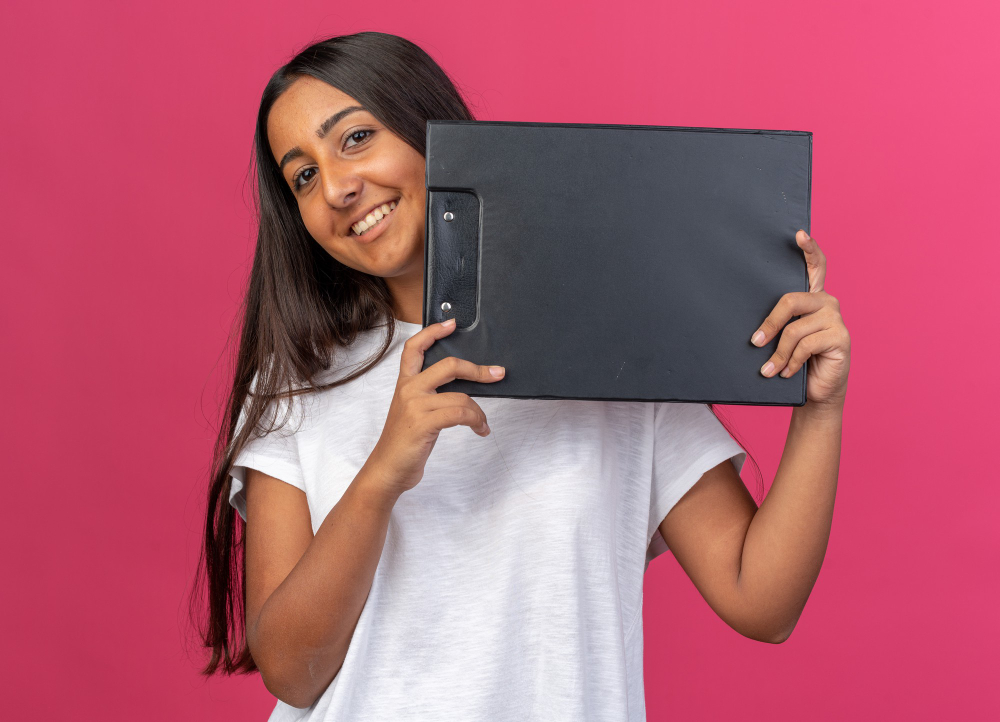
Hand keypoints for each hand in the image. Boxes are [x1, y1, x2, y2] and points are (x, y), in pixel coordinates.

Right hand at [363, 318, 505, 498]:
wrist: (387, 469)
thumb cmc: (404, 442)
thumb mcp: (413, 411)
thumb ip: (431, 394)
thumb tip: (465, 385)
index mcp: (404, 383)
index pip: (414, 348)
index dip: (433, 332)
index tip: (452, 323)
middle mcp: (408, 389)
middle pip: (448, 365)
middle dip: (477, 369)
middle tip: (497, 374)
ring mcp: (415, 405)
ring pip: (461, 396)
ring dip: (479, 411)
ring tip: (482, 424)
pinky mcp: (423, 423)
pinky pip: (461, 414)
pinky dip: (477, 422)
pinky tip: (480, 430)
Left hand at [750, 230, 850, 408]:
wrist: (816, 391)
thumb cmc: (794, 361)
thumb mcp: (783, 338)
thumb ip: (777, 323)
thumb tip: (751, 325)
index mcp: (812, 297)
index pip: (815, 266)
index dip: (808, 249)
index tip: (799, 234)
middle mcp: (826, 302)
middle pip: (790, 300)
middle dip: (769, 324)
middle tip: (754, 342)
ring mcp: (835, 318)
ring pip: (794, 329)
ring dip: (778, 354)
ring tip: (769, 370)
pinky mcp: (840, 337)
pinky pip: (805, 345)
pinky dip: (791, 362)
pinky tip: (786, 372)